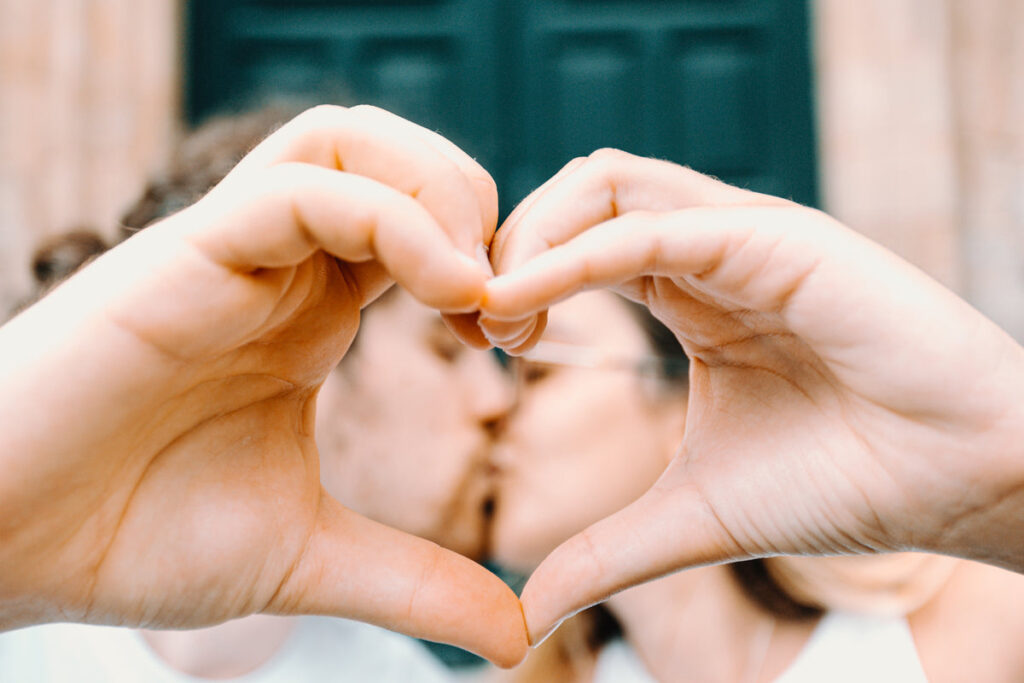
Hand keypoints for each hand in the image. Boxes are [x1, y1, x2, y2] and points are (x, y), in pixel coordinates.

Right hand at [0, 105, 524, 666]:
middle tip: (510, 304)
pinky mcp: (184, 255)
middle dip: (479, 207)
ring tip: (476, 287)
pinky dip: (393, 219)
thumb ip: (416, 584)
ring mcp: (231, 253)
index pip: (419, 225)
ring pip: (349, 141)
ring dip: (441, 194)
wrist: (4, 545)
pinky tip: (444, 288)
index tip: (523, 341)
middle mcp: (277, 269)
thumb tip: (517, 638)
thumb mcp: (310, 559)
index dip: (494, 264)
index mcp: (311, 314)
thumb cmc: (134, 536)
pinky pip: (300, 190)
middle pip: (395, 156)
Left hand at [480, 149, 1023, 643]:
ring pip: (604, 184)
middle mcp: (710, 248)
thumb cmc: (846, 483)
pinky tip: (526, 304)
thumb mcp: (694, 515)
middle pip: (575, 198)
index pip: (573, 243)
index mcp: (690, 290)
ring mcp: (743, 234)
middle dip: (507, 248)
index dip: (512, 282)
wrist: (961, 482)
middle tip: (480, 326)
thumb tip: (531, 616)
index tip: (478, 345)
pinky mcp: (777, 238)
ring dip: (531, 237)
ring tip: (500, 315)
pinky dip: (574, 256)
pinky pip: (652, 224)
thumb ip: (608, 551)